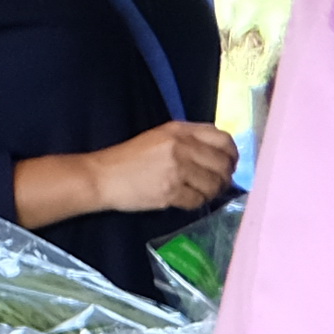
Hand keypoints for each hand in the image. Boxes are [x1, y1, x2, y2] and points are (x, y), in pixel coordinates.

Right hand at [56, 124, 240, 220]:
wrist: (101, 177)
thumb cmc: (130, 158)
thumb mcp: (160, 137)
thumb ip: (189, 140)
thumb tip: (221, 153)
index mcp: (180, 130)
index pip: (223, 138)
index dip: (232, 153)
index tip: (230, 162)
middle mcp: (181, 147)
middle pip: (223, 163)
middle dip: (225, 176)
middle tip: (218, 183)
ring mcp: (176, 170)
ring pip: (214, 184)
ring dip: (213, 192)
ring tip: (202, 192)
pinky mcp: (169, 191)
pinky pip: (197, 200)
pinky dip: (196, 202)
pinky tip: (187, 200)